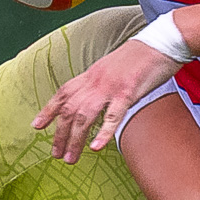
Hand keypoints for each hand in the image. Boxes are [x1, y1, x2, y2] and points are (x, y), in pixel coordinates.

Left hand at [33, 39, 182, 162]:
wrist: (162, 42)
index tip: (37, 126)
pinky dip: (103, 132)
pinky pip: (113, 115)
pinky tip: (96, 147)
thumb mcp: (113, 68)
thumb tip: (94, 98)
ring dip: (75, 139)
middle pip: (70, 110)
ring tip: (71, 158)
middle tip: (56, 154)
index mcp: (92, 75)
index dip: (48, 110)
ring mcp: (111, 86)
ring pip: (85, 116)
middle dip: (60, 134)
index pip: (63, 93)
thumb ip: (101, 83)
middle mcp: (96, 80)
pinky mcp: (128, 92)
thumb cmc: (141, 57)